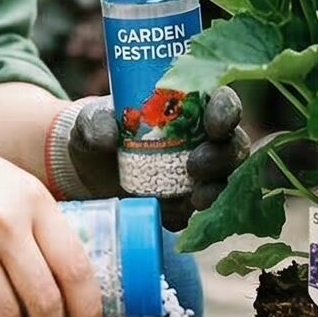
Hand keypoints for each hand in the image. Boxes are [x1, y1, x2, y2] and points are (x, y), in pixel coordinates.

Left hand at [63, 87, 250, 228]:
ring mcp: (196, 175)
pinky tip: (175, 213)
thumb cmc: (97, 130)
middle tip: (195, 165)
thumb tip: (107, 136)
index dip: (226, 111)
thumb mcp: (90, 120)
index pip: (221, 102)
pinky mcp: (183, 204)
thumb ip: (96, 122)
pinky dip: (190, 214)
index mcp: (188, 106)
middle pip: (232, 144)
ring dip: (215, 188)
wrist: (85, 169)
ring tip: (195, 197)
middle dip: (222, 156)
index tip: (214, 124)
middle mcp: (201, 139)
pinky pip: (198, 213)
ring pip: (223, 180)